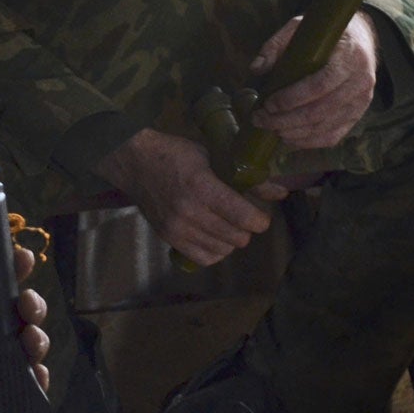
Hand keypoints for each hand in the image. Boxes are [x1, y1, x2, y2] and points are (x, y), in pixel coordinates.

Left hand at [0, 249, 51, 412]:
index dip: (8, 272)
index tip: (22, 258)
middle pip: (12, 319)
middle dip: (31, 307)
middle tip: (27, 306)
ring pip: (19, 353)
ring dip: (36, 342)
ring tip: (31, 340)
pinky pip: (12, 394)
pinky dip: (32, 385)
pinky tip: (36, 377)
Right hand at [93, 128, 284, 266]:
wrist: (134, 163)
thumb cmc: (175, 154)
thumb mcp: (212, 156)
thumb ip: (246, 178)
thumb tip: (279, 192)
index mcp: (202, 186)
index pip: (241, 216)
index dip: (259, 221)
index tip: (262, 218)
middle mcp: (190, 211)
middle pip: (235, 237)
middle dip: (246, 229)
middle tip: (245, 218)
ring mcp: (178, 228)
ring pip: (222, 249)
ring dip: (231, 240)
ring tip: (229, 226)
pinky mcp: (169, 238)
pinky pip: (203, 258)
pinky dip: (216, 251)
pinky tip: (216, 238)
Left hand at [251, 11, 378, 151]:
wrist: (360, 39)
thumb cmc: (325, 35)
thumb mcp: (300, 28)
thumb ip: (276, 45)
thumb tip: (256, 69)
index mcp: (350, 57)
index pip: (321, 84)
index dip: (292, 98)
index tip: (268, 103)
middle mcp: (361, 82)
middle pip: (320, 111)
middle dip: (286, 120)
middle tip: (261, 119)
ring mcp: (361, 102)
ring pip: (325, 127)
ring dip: (294, 133)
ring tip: (270, 128)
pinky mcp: (357, 115)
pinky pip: (333, 136)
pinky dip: (308, 142)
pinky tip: (289, 138)